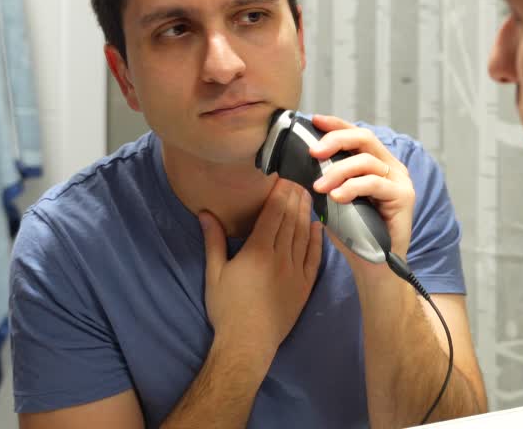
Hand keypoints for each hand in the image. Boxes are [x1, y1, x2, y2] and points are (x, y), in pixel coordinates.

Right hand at [199, 179, 322, 368]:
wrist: (248, 343)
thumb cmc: (226, 309)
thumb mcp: (214, 273)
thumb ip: (213, 240)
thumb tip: (205, 213)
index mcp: (257, 251)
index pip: (273, 213)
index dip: (280, 193)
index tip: (283, 178)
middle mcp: (280, 256)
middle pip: (290, 219)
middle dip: (294, 197)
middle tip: (298, 180)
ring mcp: (295, 271)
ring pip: (303, 234)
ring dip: (305, 212)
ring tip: (307, 195)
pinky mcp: (305, 285)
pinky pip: (314, 256)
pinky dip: (317, 238)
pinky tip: (317, 225)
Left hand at [309, 115, 415, 263]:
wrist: (372, 266)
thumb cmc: (354, 233)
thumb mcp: (334, 199)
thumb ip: (326, 179)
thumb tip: (301, 161)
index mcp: (376, 164)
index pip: (357, 135)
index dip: (337, 125)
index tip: (315, 120)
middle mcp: (391, 167)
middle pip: (364, 139)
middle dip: (336, 141)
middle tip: (313, 153)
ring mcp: (400, 181)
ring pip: (366, 161)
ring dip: (338, 171)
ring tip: (320, 187)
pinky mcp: (404, 196)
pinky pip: (375, 183)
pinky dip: (353, 187)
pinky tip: (337, 197)